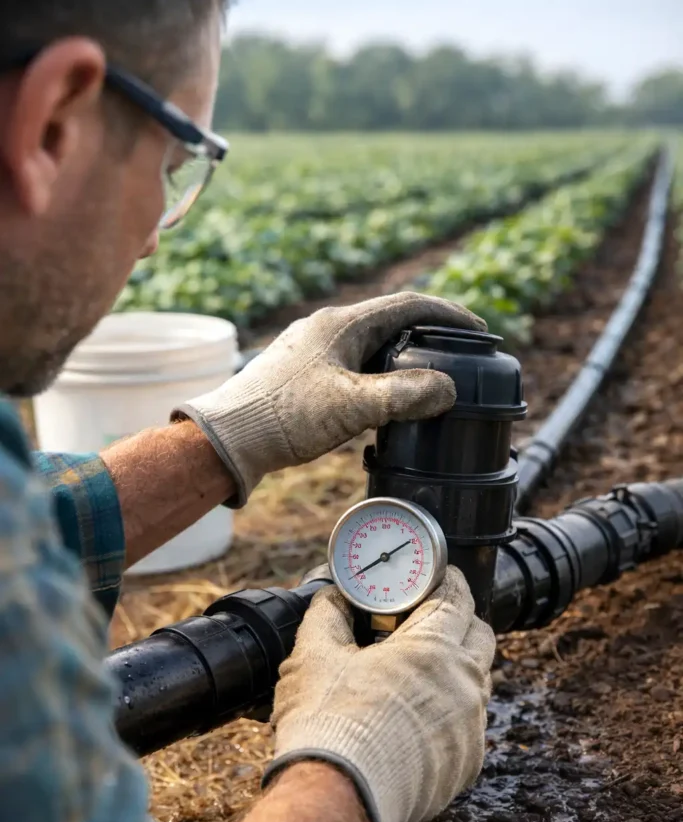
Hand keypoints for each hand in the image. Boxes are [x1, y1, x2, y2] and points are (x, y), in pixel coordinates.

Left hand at [173, 293, 484, 505]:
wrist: (226, 440)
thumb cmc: (283, 418)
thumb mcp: (352, 407)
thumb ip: (403, 395)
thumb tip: (447, 389)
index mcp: (342, 325)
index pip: (408, 305)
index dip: (448, 315)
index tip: (478, 330)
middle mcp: (326, 329)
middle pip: (391, 322)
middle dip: (428, 335)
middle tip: (459, 356)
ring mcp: (312, 351)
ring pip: (370, 346)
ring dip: (402, 357)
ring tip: (428, 380)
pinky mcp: (302, 374)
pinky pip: (352, 365)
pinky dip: (378, 376)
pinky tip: (383, 402)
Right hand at [262, 566, 495, 821]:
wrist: (337, 799)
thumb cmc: (327, 723)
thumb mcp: (314, 656)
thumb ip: (328, 616)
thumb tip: (332, 599)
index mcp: (434, 649)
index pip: (457, 598)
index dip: (446, 583)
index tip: (431, 581)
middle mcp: (465, 686)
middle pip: (479, 637)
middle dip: (458, 623)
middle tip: (425, 623)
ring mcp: (470, 729)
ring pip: (476, 685)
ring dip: (454, 673)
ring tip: (416, 676)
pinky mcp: (465, 767)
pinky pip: (467, 729)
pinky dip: (448, 718)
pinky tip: (414, 724)